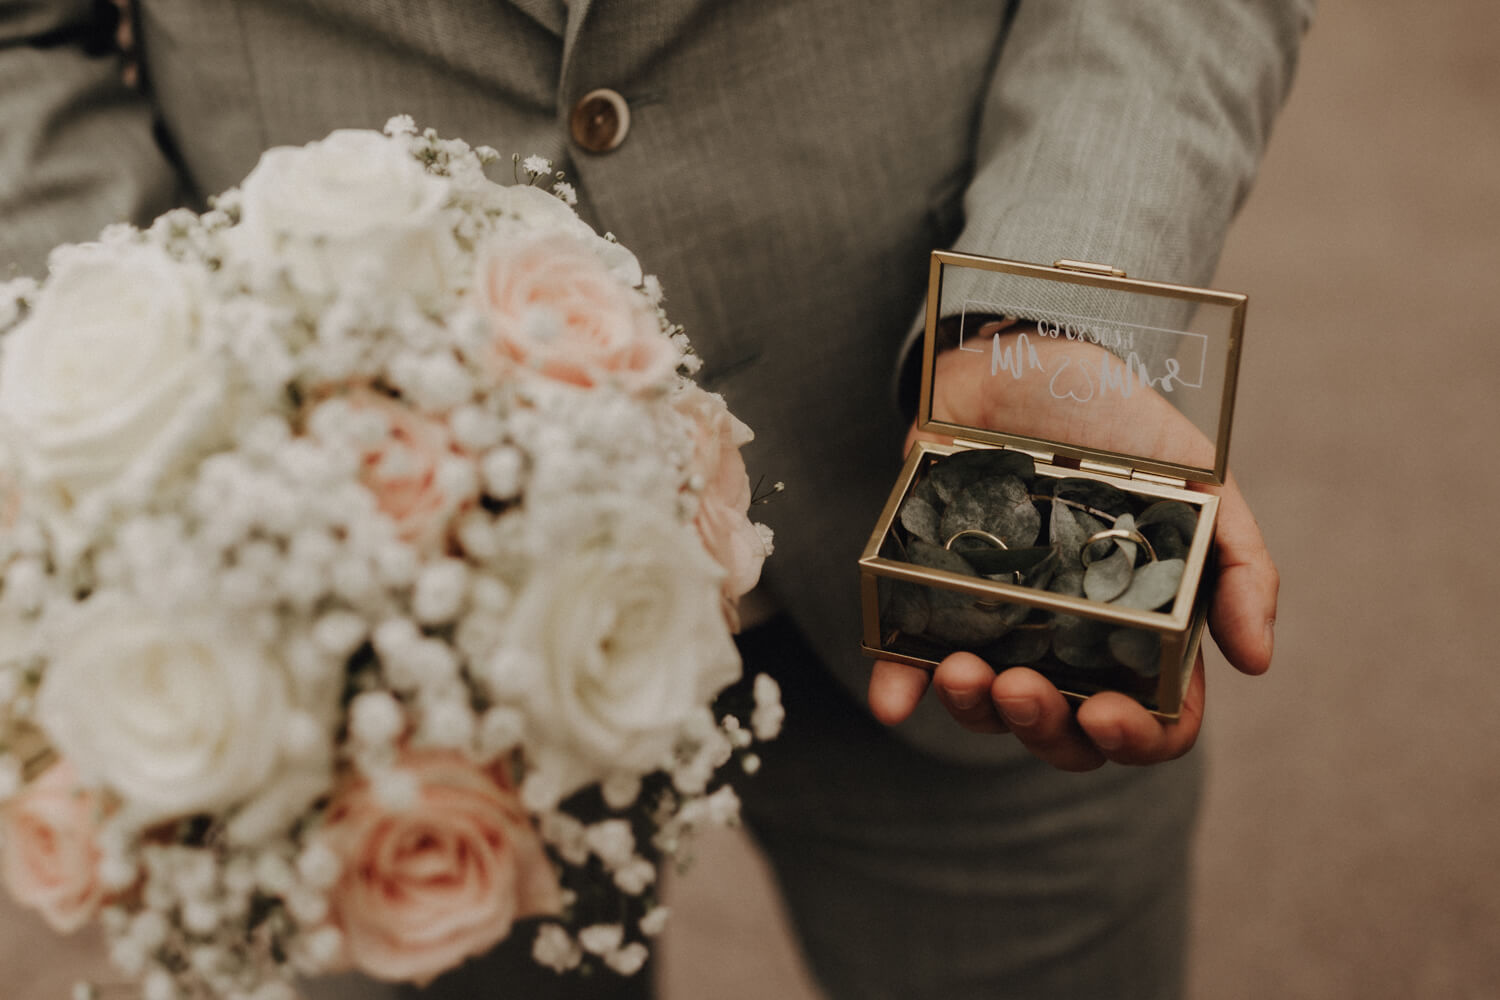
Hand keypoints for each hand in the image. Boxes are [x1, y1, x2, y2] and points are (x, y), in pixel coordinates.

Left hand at [868, 332, 1277, 770]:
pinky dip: (900, 688)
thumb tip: (1257, 660)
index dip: (1137, 737)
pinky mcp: (938, 595)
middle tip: (1021, 688)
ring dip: (974, 710)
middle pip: (1068, 733)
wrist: (1024, 357)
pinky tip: (892, 700)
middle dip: (1045, 728)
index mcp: (1143, 632)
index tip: (1111, 715)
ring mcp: (1004, 625)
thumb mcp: (1201, 480)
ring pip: (990, 709)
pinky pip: (912, 661)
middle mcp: (1073, 642)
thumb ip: (1238, 563)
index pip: (1154, 719)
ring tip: (961, 670)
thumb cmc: (1121, 424)